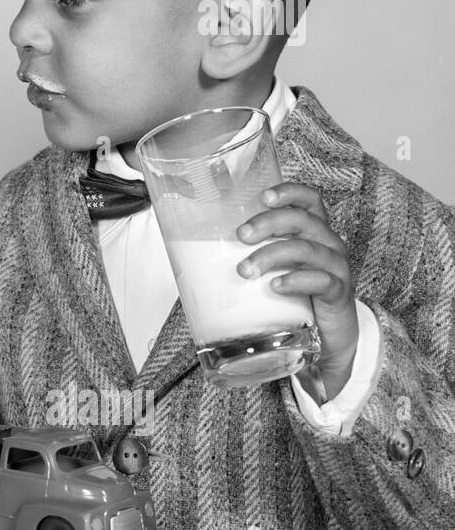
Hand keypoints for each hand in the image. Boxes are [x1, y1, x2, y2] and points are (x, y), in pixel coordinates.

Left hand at [237, 182, 358, 400]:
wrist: (328, 337)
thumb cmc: (295, 295)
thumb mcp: (274, 269)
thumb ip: (249, 257)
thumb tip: (190, 258)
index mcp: (312, 232)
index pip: (309, 200)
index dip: (290, 193)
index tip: (263, 197)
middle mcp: (328, 244)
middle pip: (303, 220)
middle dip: (269, 223)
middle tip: (242, 235)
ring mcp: (336, 268)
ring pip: (308, 250)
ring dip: (273, 255)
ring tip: (246, 270)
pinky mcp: (338, 294)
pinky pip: (322, 281)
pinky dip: (297, 281)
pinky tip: (276, 286)